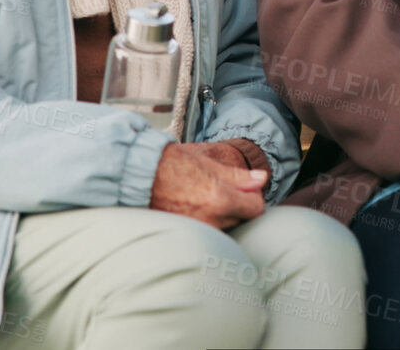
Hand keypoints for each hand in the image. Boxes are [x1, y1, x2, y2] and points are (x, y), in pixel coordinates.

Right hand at [150, 142, 267, 228]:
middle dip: (236, 206)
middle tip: (217, 191)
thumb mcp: (208, 163)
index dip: (252, 197)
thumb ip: (238, 176)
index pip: (256, 208)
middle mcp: (210, 220)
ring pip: (223, 227)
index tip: (244, 190)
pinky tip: (192, 208)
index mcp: (220, 199)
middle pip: (240, 219)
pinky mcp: (184, 236)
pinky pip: (206, 232)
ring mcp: (196, 231)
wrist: (137, 175)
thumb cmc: (170, 164)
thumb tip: (262, 179)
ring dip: (219, 216)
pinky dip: (204, 223)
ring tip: (201, 198)